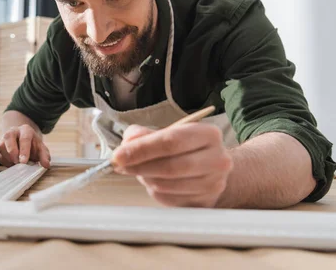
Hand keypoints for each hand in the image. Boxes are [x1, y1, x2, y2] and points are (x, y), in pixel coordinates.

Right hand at [0, 124, 50, 167]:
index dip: (24, 150)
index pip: (24, 138)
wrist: (24, 142)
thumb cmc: (33, 145)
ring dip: (8, 157)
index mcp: (26, 130)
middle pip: (9, 137)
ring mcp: (4, 138)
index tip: (23, 161)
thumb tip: (46, 165)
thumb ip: (44, 156)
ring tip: (16, 163)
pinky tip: (12, 164)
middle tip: (17, 163)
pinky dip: (5, 161)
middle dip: (12, 151)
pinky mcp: (0, 146)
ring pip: (2, 146)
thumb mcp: (41, 149)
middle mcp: (13, 131)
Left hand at [112, 123, 232, 207]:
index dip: (141, 149)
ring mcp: (213, 184)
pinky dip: (154, 190)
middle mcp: (217, 159)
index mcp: (208, 134)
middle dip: (138, 166)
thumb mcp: (167, 133)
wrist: (212, 170)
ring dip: (145, 178)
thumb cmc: (185, 149)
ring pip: (166, 184)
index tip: (118, 155)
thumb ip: (143, 134)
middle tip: (119, 165)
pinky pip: (168, 198)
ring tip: (140, 170)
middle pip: (169, 166)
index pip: (171, 141)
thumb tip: (126, 144)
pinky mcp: (205, 203)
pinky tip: (154, 181)